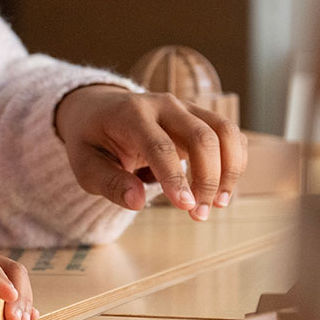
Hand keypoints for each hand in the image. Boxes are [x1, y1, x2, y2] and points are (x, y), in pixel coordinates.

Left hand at [55, 84, 247, 219]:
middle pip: (201, 137)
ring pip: (225, 131)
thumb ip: (108, 182)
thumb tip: (137, 202)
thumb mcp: (84, 164)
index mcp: (130, 114)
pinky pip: (230, 135)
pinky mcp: (200, 117)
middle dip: (207, 179)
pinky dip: (235, 162)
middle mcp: (163, 105)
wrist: (97, 110)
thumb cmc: (92, 140)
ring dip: (229, 170)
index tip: (185, 207)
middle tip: (198, 214)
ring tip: (218, 204)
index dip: (175, 178)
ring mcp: (185, 108)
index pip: (160, 146)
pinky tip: (222, 190)